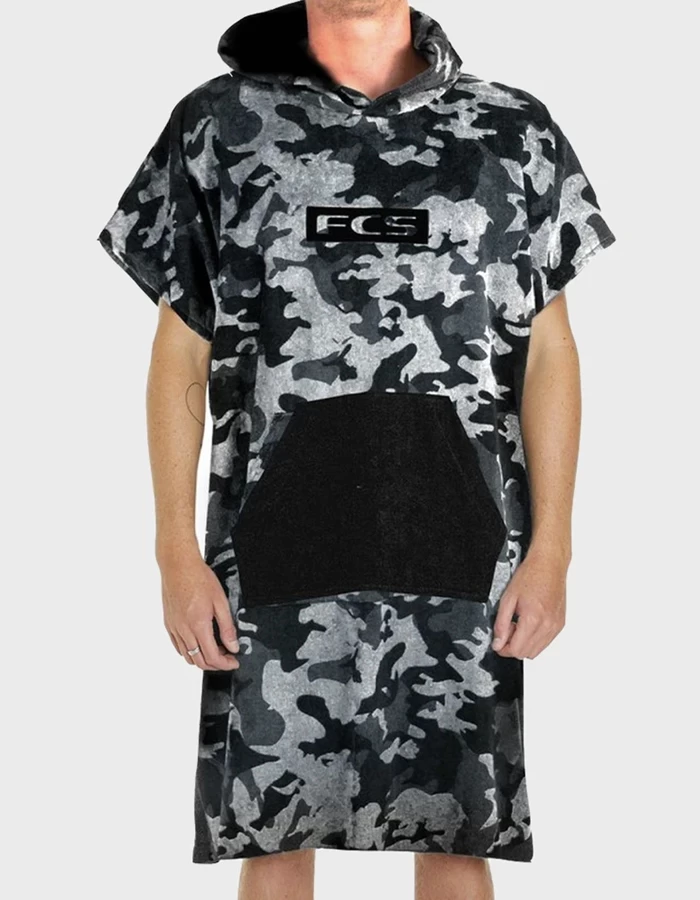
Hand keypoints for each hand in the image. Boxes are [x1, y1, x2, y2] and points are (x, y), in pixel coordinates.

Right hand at [160, 553, 239, 670]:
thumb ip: (227, 627)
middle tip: (227, 657)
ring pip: (187, 656)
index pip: (212, 657)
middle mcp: (184, 630)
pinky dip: (189, 651)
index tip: (234, 662)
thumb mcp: (220, 602)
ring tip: (215, 649)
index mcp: (198, 625)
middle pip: (198, 661)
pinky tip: (199, 643)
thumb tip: (233, 646)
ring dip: (202, 658)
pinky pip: (178, 646)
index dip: (225, 664)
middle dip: (215, 664)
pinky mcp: (168, 623)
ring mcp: (174, 628)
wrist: (178, 566)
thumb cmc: (199, 578)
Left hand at [492, 547, 567, 658]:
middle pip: (526, 653)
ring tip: (519, 623)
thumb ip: (501, 624)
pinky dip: (535, 638)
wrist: (549, 564)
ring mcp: (556, 626)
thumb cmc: (530, 575)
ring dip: (524, 643)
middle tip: (508, 628)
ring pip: (537, 651)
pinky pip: (546, 642)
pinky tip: (529, 623)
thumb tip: (498, 643)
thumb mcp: (507, 598)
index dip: (503, 648)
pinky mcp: (560, 624)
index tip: (498, 640)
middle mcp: (548, 625)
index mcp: (533, 619)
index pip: (516, 650)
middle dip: (513, 645)